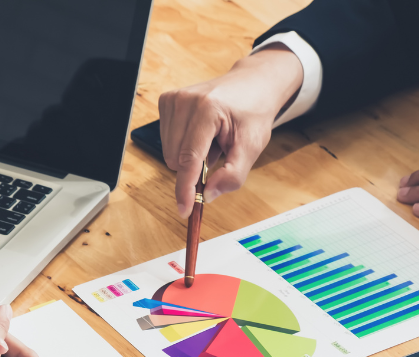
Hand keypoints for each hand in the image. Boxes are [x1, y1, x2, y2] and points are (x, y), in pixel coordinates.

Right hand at [158, 45, 303, 216]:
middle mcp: (185, 101)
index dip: (185, 189)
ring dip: (190, 156)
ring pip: (169, 153)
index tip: (184, 210)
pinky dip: (184, 145)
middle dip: (195, 168)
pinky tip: (201, 134)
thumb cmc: (253, 113)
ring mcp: (173, 99)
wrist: (252, 84)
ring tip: (211, 140)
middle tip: (218, 152)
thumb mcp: (252, 147)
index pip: (189, 158)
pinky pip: (166, 141)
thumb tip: (208, 195)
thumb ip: (233, 175)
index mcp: (207, 109)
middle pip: (175, 160)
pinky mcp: (166, 101)